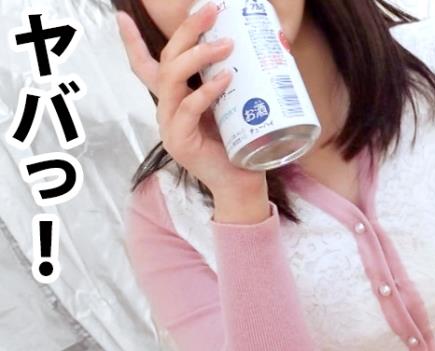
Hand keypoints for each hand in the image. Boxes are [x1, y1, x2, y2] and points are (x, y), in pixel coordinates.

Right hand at [116, 5, 268, 211]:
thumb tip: (249, 49)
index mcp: (174, 101)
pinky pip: (188, 108)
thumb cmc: (240, 145)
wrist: (241, 185)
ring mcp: (170, 126)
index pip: (146, 67)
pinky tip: (226, 78)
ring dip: (199, 56)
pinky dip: (207, 91)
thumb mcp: (232, 107)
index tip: (122, 17)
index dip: (133, 43)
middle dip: (187, 32)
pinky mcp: (181, 141)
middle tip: (211, 11)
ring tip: (227, 44)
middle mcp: (167, 110)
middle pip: (166, 62)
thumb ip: (227, 83)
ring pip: (172, 79)